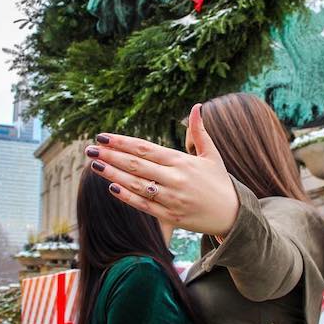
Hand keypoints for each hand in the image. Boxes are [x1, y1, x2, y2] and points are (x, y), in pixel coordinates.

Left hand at [85, 104, 239, 235]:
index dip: (122, 142)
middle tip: (90, 148)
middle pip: (136, 165)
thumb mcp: (212, 154)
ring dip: (113, 173)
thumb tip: (196, 107)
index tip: (103, 136)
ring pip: (136, 184)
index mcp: (182, 161)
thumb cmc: (219, 182)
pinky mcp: (170, 216)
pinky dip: (126, 196)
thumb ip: (199, 132)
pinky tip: (111, 186)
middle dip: (111, 155)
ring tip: (95, 164)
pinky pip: (143, 205)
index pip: (145, 149)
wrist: (233, 215)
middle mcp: (174, 179)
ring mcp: (171, 198)